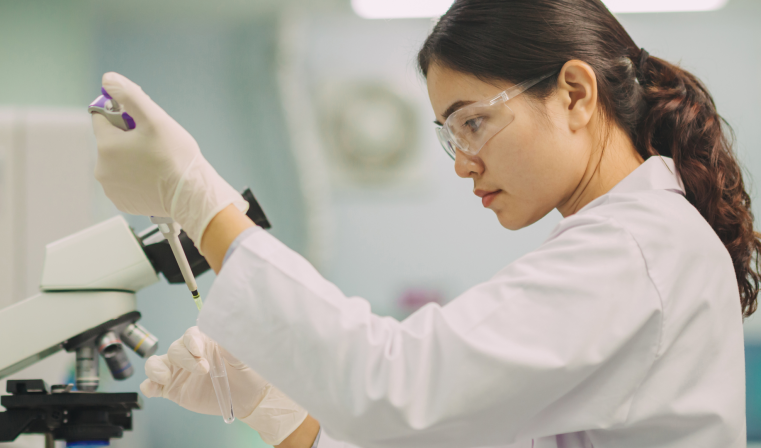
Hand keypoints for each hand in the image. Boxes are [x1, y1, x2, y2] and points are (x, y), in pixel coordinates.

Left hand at [92, 72, 246, 245]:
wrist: (191, 194)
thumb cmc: (177, 158)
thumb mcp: (155, 119)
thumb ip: (130, 96)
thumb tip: (109, 80)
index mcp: (106, 146)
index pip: (102, 116)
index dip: (122, 114)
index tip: (140, 122)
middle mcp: (102, 169)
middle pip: (111, 141)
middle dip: (128, 138)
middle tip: (153, 144)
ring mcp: (111, 188)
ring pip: (117, 162)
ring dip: (131, 158)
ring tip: (155, 162)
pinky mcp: (122, 201)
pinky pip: (124, 181)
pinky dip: (135, 178)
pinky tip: (153, 177)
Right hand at [140, 327, 307, 444]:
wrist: (248, 397)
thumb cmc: (247, 372)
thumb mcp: (244, 357)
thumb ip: (232, 346)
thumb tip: (224, 335)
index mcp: (205, 342)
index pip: (191, 335)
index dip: (191, 340)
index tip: (198, 349)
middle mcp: (189, 354)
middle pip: (175, 349)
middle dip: (185, 359)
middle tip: (203, 369)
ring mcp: (178, 371)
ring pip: (156, 363)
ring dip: (156, 368)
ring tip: (166, 377)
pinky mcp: (172, 388)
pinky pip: (152, 384)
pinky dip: (148, 385)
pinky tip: (154, 388)